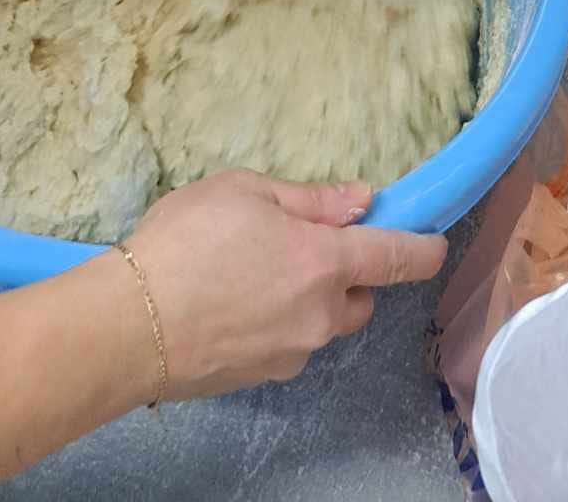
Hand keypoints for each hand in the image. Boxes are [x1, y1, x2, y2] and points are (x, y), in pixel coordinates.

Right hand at [122, 170, 444, 400]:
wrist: (132, 323)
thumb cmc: (187, 241)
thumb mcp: (243, 191)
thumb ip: (309, 199)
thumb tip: (360, 199)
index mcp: (324, 262)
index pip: (396, 258)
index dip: (423, 248)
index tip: (435, 242)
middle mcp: (321, 314)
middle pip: (359, 299)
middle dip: (343, 276)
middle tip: (295, 248)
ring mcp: (293, 352)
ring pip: (321, 324)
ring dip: (306, 302)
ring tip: (249, 275)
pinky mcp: (263, 377)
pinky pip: (287, 344)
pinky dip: (274, 324)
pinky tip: (229, 305)